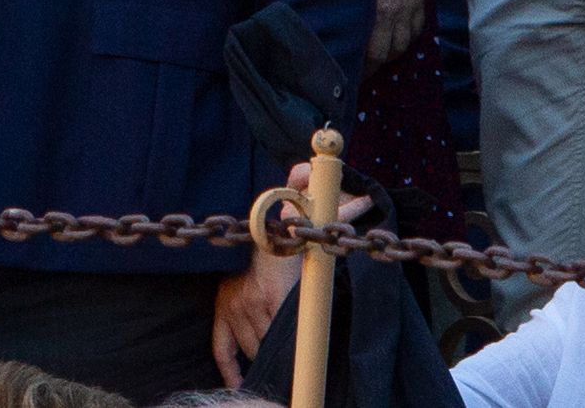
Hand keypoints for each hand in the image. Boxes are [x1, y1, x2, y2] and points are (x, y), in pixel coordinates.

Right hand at [211, 170, 376, 387]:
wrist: (237, 223)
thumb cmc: (276, 226)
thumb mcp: (303, 223)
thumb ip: (339, 214)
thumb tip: (364, 202)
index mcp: (273, 293)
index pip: (286, 336)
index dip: (297, 354)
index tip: (306, 366)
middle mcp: (250, 304)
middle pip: (271, 346)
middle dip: (284, 357)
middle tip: (298, 369)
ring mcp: (233, 307)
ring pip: (251, 349)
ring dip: (266, 360)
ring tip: (279, 370)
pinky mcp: (220, 308)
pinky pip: (221, 348)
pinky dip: (231, 369)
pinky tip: (240, 383)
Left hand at [214, 248, 300, 387]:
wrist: (270, 230)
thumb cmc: (261, 260)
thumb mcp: (242, 287)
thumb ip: (246, 316)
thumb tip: (262, 349)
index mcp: (223, 304)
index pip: (222, 350)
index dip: (231, 373)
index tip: (238, 386)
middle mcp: (233, 304)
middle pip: (252, 350)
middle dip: (267, 357)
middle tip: (282, 360)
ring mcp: (250, 301)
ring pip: (268, 342)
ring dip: (281, 347)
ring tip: (293, 346)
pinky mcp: (269, 296)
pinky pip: (282, 328)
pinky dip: (292, 335)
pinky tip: (299, 336)